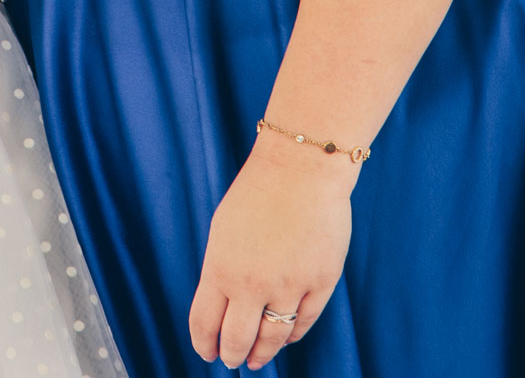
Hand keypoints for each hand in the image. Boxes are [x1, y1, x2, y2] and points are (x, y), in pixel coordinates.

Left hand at [189, 137, 353, 370]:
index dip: (204, 344)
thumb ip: (221, 271)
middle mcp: (252, 284)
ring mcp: (289, 285)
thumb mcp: (223, 230)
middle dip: (232, 355)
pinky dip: (291, 334)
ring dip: (262, 354)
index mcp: (221, 267)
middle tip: (232, 360)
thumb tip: (220, 310)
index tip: (206, 352)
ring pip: (273, 340)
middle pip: (237, 341)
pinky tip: (284, 336)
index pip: (205, 324)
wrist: (302, 166)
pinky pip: (303, 322)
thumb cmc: (259, 192)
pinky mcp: (320, 282)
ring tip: (257, 358)